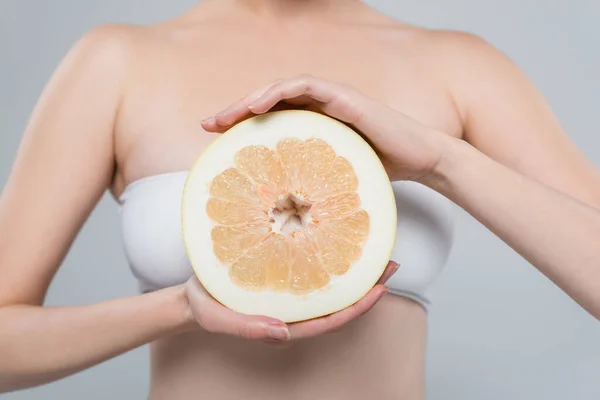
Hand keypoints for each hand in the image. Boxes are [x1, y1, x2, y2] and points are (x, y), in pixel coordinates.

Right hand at [184, 261, 398, 345]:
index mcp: (285, 322)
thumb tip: (284, 333)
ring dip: (353, 267)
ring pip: (329, 282)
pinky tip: (336, 236)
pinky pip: (311, 265)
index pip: (329, 319)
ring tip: (375, 248)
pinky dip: (328, 253)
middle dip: (366, 284)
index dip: (357, 306)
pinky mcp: (281, 272)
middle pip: (337, 299)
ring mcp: (289, 291)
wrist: (190, 295)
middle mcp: (293, 307)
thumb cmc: (205, 308)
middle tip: (391, 262)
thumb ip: (249, 329)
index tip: (380, 288)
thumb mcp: (221, 319)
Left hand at [202, 74, 451, 181]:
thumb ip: (309, 184)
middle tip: (209, 126)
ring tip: (227, 116)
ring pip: (282, 88)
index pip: (270, 119)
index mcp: (314, 124)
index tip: (214, 139)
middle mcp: (319, 108)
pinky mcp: (345, 97)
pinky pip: (307, 85)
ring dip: (251, 98)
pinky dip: (280, 90)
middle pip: (269, 101)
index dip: (240, 125)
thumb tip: (279, 216)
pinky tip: (259, 105)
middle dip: (236, 111)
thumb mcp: (333, 180)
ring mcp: (332, 99)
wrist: (420, 160)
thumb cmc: (380, 172)